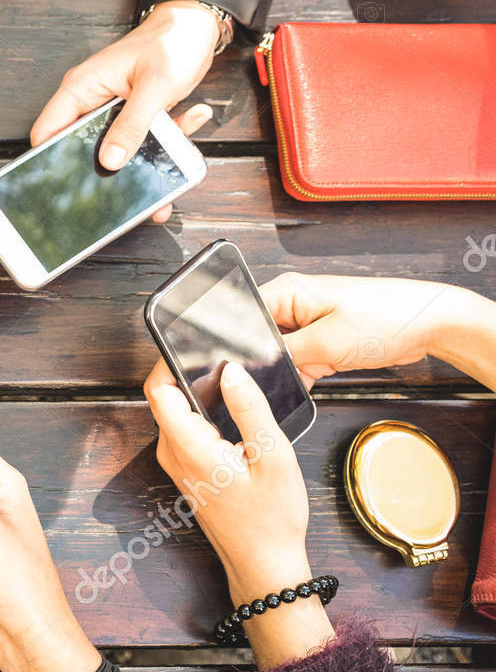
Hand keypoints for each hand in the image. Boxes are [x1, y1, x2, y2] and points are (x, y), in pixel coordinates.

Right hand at [28, 0, 219, 221]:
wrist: (197, 25)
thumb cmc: (172, 41)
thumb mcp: (154, 86)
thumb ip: (132, 125)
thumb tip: (110, 161)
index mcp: (82, 88)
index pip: (48, 130)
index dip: (51, 158)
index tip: (67, 180)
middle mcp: (93, 100)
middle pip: (83, 145)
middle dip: (107, 165)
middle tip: (128, 180)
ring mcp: (115, 109)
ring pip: (117, 147)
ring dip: (145, 154)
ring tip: (171, 156)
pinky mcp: (136, 114)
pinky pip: (144, 138)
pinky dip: (169, 138)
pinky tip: (191, 118)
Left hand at [144, 358, 334, 666]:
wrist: (262, 563)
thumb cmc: (271, 518)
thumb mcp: (273, 457)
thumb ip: (251, 409)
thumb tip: (231, 371)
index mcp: (188, 447)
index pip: (158, 390)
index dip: (169, 361)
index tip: (192, 344)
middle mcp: (172, 454)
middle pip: (165, 398)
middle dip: (187, 373)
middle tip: (221, 357)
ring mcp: (176, 463)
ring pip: (174, 413)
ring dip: (196, 394)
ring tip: (231, 380)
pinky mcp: (186, 470)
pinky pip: (184, 429)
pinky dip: (201, 413)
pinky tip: (231, 410)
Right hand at [259, 273, 487, 386]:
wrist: (431, 326)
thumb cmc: (388, 318)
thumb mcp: (327, 342)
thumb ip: (284, 354)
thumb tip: (253, 365)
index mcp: (287, 291)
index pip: (244, 317)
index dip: (241, 345)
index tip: (244, 367)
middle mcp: (294, 304)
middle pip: (260, 338)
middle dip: (269, 360)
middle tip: (281, 374)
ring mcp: (307, 322)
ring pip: (279, 353)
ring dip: (289, 369)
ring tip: (307, 371)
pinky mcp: (320, 339)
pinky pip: (298, 360)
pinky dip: (302, 374)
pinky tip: (311, 381)